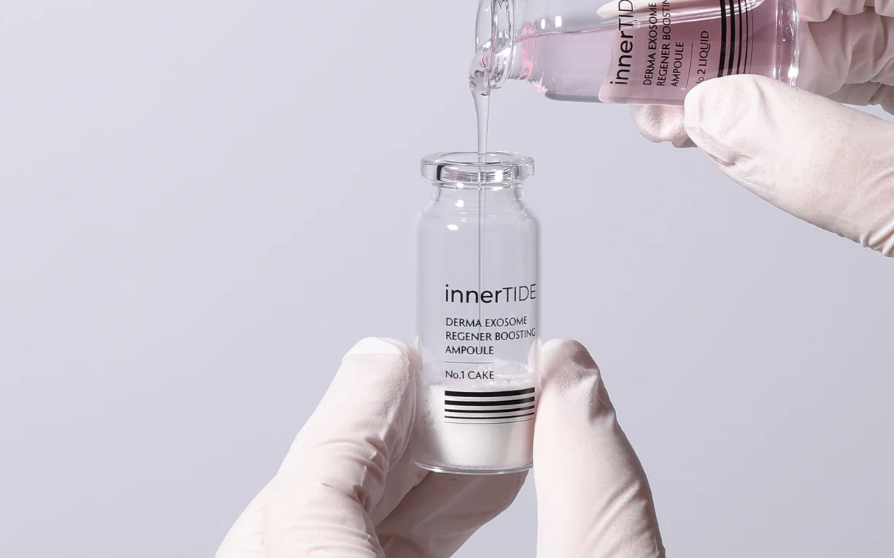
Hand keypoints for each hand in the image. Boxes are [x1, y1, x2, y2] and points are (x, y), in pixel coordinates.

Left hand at [216, 337, 663, 556]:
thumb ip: (598, 485)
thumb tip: (572, 379)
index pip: (308, 502)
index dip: (357, 411)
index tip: (402, 355)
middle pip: (295, 520)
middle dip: (377, 443)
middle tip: (441, 394)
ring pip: (310, 548)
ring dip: (391, 488)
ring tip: (472, 443)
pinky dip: (392, 534)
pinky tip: (460, 505)